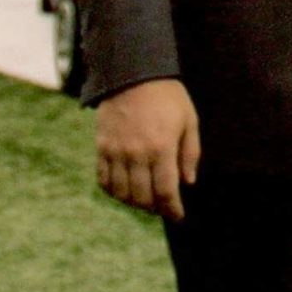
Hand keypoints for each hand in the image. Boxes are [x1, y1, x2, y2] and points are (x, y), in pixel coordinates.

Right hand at [95, 78, 200, 220]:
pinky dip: (113, 191)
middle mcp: (137, 154)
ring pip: (121, 193)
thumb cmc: (167, 97)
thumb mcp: (189, 120)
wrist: (133, 74)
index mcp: (162, 147)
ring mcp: (116, 152)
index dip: (172, 209)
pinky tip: (123, 190)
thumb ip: (190, 153)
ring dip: (133, 202)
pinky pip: (103, 180)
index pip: (166, 191)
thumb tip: (188, 182)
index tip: (178, 216)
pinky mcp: (101, 148)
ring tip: (144, 199)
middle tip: (162, 206)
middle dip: (154, 207)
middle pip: (142, 197)